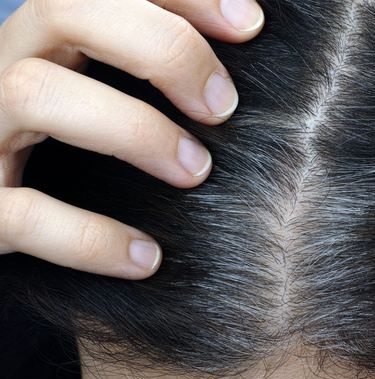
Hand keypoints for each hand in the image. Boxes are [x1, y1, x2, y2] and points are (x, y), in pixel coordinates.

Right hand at [0, 0, 263, 278]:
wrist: (0, 211)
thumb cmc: (66, 157)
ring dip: (134, 130)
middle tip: (223, 105)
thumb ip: (147, 75)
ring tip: (196, 171)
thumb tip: (236, 69)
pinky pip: (22, 215)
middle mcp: (6, 68)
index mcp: (49, 41)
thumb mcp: (100, 99)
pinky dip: (90, 237)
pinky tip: (146, 258)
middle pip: (63, 7)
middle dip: (161, 48)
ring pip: (37, 93)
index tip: (250, 25)